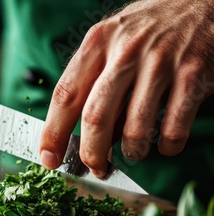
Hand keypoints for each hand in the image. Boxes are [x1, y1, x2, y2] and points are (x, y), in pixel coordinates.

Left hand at [39, 0, 213, 176]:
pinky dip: (167, 147)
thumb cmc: (150, 29)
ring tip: (134, 152)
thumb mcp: (113, 42)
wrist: (203, 1)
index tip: (48, 159)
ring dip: (131, 152)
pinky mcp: (193, 76)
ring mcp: (160, 64)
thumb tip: (88, 136)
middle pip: (95, 116)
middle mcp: (125, 52)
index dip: (53, 133)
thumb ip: (97, 82)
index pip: (65, 95)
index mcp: (98, 43)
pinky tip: (165, 144)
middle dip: (91, 153)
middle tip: (95, 168)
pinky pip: (172, 128)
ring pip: (133, 128)